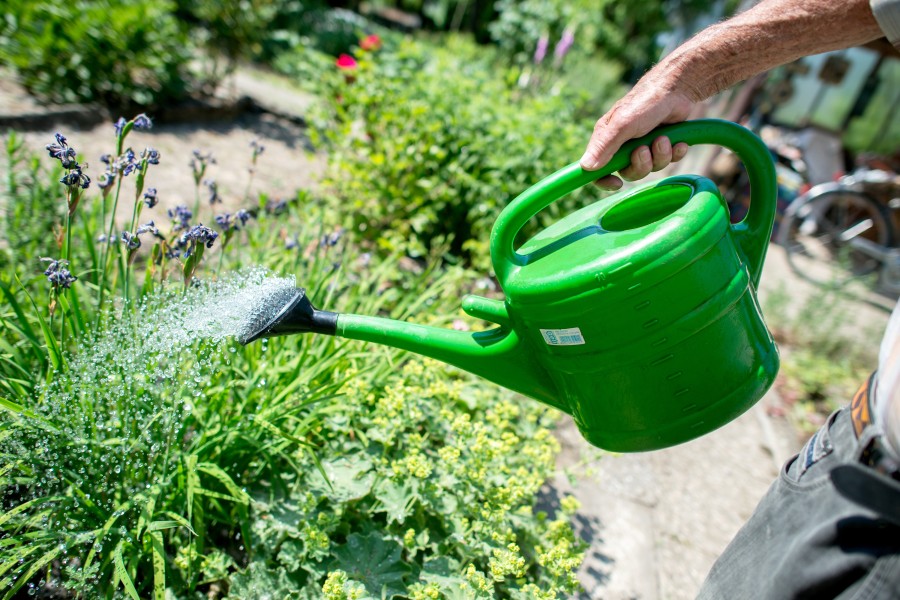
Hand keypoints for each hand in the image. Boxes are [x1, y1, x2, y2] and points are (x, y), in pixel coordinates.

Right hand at [579, 71, 696, 189]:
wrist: (677, 89)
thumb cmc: (645, 103)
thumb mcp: (622, 125)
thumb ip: (604, 146)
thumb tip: (586, 167)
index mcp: (607, 140)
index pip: (597, 169)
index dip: (604, 180)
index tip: (616, 184)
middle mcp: (623, 145)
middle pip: (629, 172)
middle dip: (641, 165)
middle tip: (645, 150)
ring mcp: (643, 145)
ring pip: (650, 168)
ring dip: (660, 156)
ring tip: (664, 138)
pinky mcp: (662, 144)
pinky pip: (668, 161)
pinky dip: (674, 153)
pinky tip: (678, 142)